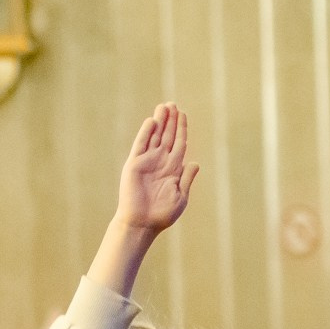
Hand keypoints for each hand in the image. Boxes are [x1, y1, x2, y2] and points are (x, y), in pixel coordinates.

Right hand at [115, 103, 199, 236]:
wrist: (142, 223)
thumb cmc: (162, 214)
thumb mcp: (180, 196)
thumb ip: (186, 178)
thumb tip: (195, 162)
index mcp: (172, 169)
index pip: (179, 143)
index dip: (181, 129)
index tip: (183, 114)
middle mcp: (160, 162)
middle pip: (167, 136)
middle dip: (170, 120)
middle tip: (173, 104)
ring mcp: (147, 161)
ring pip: (154, 136)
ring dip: (159, 122)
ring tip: (163, 106)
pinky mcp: (134, 164)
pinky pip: (141, 145)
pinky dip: (146, 133)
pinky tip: (152, 121)